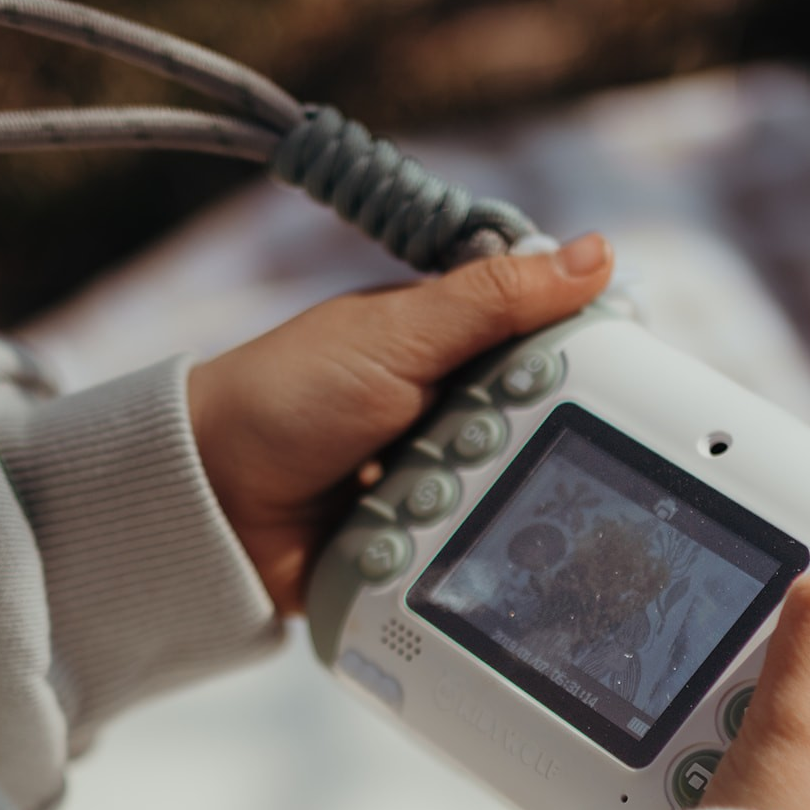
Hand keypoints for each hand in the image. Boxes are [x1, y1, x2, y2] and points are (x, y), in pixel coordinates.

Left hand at [188, 234, 614, 612]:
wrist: (210, 501)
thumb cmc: (284, 398)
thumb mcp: (397, 335)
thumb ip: (493, 299)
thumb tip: (595, 254)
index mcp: (452, 347)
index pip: (549, 354)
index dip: (579, 373)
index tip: (600, 390)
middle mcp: (451, 413)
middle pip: (540, 436)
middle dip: (517, 449)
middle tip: (472, 447)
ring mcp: (438, 483)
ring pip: (510, 502)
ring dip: (483, 506)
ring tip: (432, 498)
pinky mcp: (422, 544)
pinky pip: (470, 555)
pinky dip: (460, 553)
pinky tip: (436, 543)